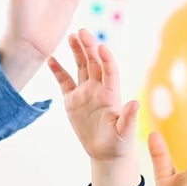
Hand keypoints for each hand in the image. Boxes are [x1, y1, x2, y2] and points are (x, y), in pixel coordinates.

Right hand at [48, 30, 137, 162]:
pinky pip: (64, 81)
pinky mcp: (72, 100)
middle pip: (94, 62)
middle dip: (88, 47)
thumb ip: (128, 118)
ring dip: (76, 51)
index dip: (106, 59)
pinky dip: (58, 70)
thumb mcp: (125, 131)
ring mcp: (85, 92)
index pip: (110, 71)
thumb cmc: (119, 143)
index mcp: (112, 93)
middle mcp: (98, 88)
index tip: (101, 47)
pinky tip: (51, 59)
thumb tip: (135, 103)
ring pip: (80, 66)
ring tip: (71, 37)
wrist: (105, 152)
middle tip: (82, 32)